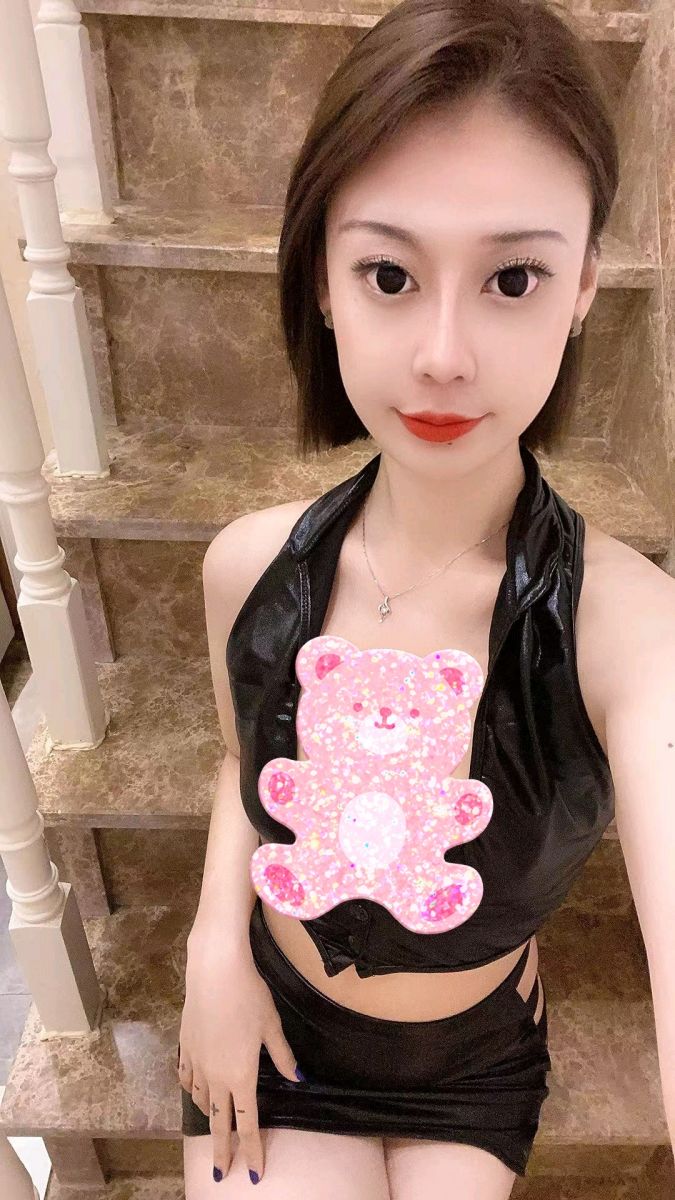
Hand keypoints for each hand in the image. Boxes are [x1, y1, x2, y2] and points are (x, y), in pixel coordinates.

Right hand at [178, 938, 302, 1183]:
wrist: (214, 970)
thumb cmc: (249, 995)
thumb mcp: (272, 1026)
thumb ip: (283, 1057)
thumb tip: (298, 1080)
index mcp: (242, 1076)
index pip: (248, 1124)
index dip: (252, 1151)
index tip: (253, 1174)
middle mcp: (216, 1077)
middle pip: (218, 1123)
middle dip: (221, 1151)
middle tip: (221, 1174)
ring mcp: (197, 1063)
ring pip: (200, 1101)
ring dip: (208, 1116)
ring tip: (214, 1123)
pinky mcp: (185, 1047)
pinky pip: (185, 1078)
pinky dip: (190, 1090)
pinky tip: (192, 1090)